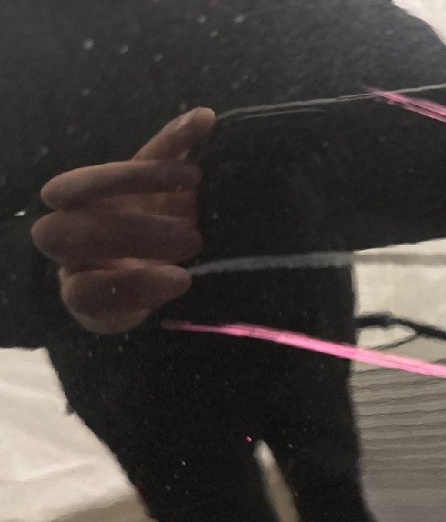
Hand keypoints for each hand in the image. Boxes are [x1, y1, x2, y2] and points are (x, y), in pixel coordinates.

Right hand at [32, 107, 215, 332]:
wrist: (152, 277)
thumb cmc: (153, 220)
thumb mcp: (162, 187)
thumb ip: (174, 151)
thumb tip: (205, 115)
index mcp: (81, 201)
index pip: (80, 185)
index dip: (132, 177)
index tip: (194, 174)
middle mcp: (66, 234)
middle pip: (67, 225)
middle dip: (132, 226)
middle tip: (192, 232)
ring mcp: (72, 272)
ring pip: (73, 263)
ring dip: (133, 255)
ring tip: (191, 250)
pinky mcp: (89, 308)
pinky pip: (91, 300)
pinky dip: (137, 288)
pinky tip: (179, 281)